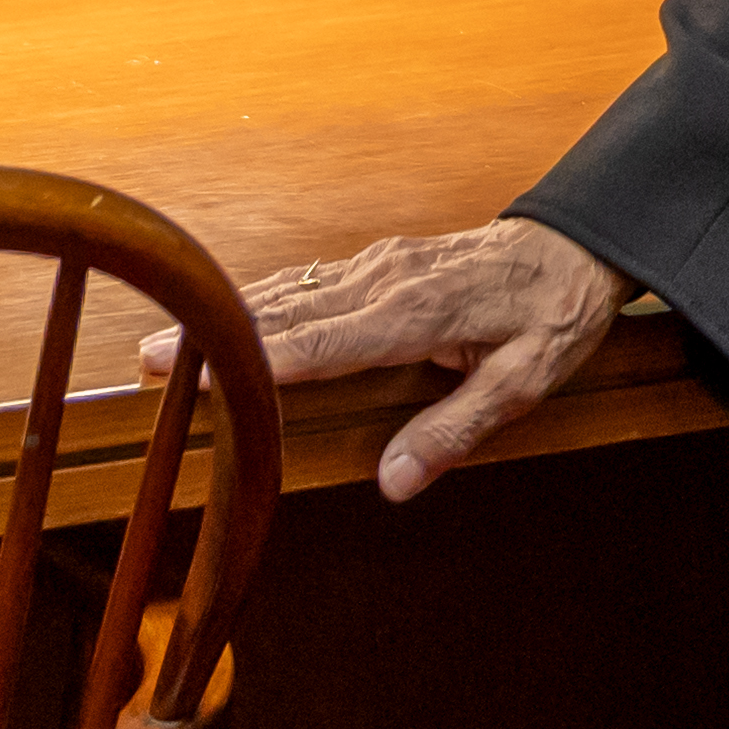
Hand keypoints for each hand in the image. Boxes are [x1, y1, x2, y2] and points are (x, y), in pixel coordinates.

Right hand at [154, 215, 627, 501]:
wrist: (580, 244)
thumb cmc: (555, 315)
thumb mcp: (526, 383)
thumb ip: (455, 431)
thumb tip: (393, 483)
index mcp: (418, 313)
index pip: (323, 343)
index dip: (258, 361)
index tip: (200, 374)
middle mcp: (389, 280)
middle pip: (291, 312)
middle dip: (220, 335)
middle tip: (148, 358)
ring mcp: (383, 263)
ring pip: (294, 289)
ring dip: (232, 314)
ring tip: (166, 335)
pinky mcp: (383, 259)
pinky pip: (312, 280)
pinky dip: (265, 298)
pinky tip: (232, 312)